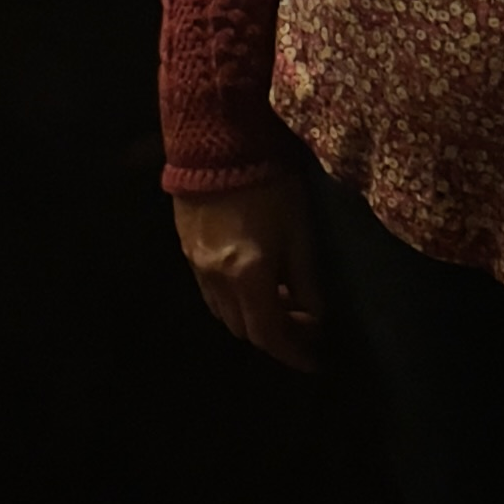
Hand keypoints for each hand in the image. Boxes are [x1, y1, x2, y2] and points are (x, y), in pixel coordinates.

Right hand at [173, 173, 321, 369]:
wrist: (215, 142)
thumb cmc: (268, 181)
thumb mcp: (299, 229)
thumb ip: (306, 278)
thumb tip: (317, 315)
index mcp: (247, 276)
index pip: (270, 334)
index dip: (294, 353)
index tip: (315, 360)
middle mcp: (217, 281)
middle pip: (245, 330)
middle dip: (276, 335)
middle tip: (304, 324)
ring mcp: (196, 267)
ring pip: (225, 314)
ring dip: (253, 318)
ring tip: (281, 300)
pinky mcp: (187, 251)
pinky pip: (211, 293)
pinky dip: (234, 300)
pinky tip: (252, 281)